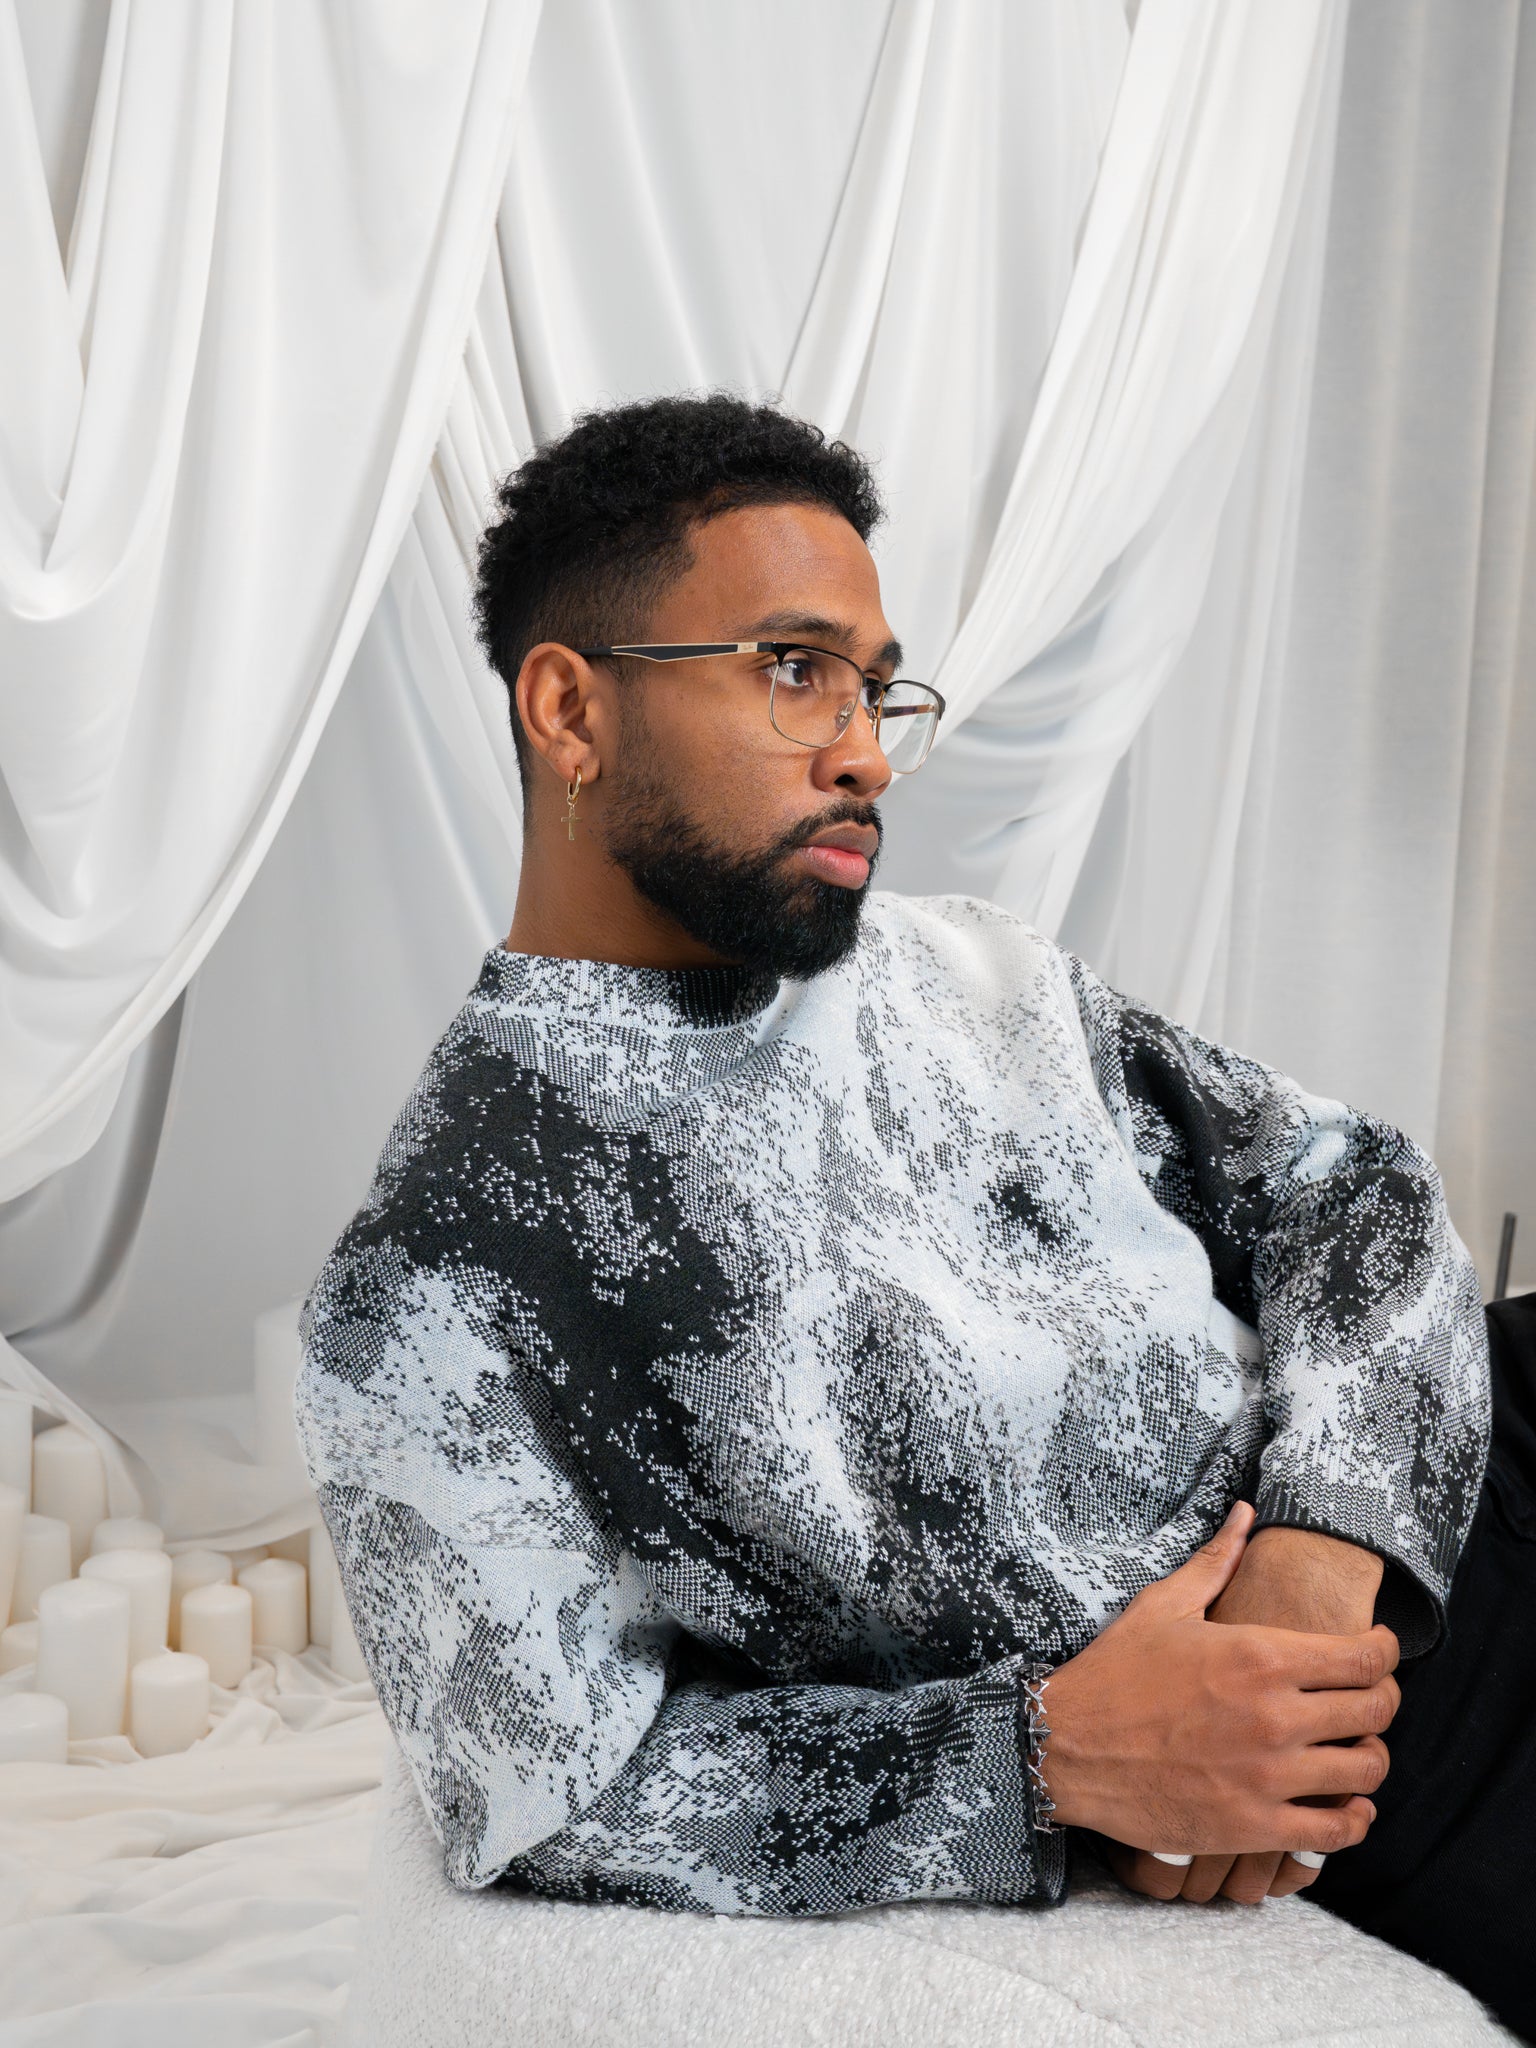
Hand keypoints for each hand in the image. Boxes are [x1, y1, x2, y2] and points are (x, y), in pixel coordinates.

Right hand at [1040, 1502, 1398, 1866]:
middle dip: (1385, 1702)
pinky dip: (1354, 1820)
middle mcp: (1275, 1716)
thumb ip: (1216, 1561)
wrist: (1067, 1747)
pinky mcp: (1254, 1827)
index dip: (1386, 1652)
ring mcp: (1268, 1777)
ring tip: (1356, 1750)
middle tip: (1372, 1700)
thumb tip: (1246, 1512)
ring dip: (1371, 1759)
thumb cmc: (1114, 1673)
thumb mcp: (1163, 1607)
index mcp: (1260, 1656)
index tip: (1380, 1651)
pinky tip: (1346, 1806)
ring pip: (1365, 1771)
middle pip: (1377, 1712)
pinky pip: (1336, 1832)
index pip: (1365, 1658)